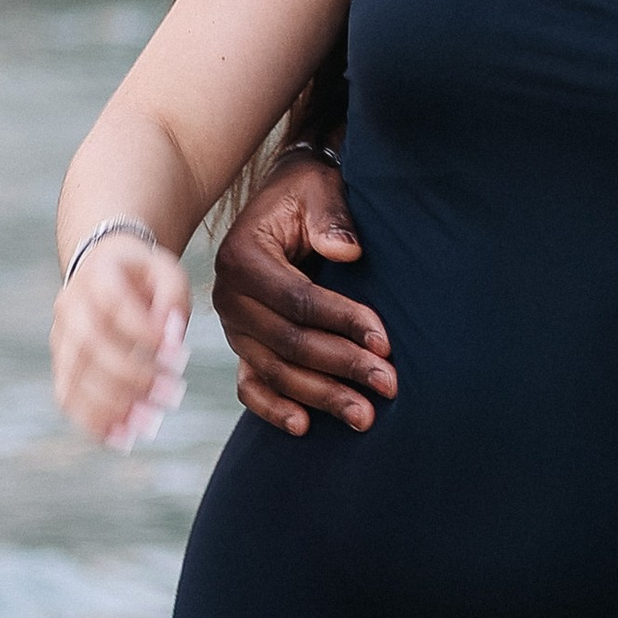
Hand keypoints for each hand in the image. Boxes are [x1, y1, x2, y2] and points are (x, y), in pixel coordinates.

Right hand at [53, 233, 192, 450]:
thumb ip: (173, 297)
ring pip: (74, 377)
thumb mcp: (167, 272)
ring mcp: (61, 337)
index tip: (179, 353)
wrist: (105, 273)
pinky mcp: (63, 365)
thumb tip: (171, 337)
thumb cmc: (144, 277)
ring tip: (149, 425)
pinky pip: (67, 398)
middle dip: (133, 376)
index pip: (113, 303)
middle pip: (90, 346)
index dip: (142, 331)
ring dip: (112, 406)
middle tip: (172, 395)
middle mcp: (71, 306)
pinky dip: (92, 422)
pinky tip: (122, 438)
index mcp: (98, 274)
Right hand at [211, 155, 393, 438]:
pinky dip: (273, 408)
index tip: (385, 342)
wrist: (281, 201)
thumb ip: (330, 217)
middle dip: (342, 367)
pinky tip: (304, 426)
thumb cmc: (306, 194)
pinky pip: (251, 384)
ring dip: (321, 396)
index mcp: (243, 258)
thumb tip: (348, 252)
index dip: (343, 323)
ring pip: (275, 371)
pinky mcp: (242, 345)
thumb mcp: (318, 190)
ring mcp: (233, 326)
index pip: (299, 301)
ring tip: (365, 415)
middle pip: (289, 343)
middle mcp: (228, 296)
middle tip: (388, 385)